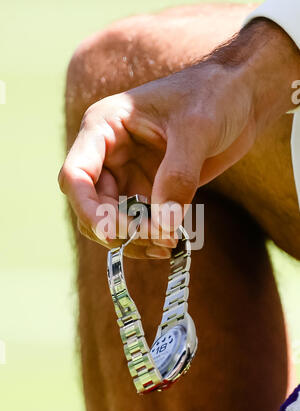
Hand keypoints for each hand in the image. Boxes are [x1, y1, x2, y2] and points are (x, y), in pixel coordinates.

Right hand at [58, 19, 299, 258]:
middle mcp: (109, 153)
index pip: (76, 175)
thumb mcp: (196, 130)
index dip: (88, 208)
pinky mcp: (149, 188)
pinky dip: (150, 236)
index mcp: (105, 127)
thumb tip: (163, 228)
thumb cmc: (214, 96)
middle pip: (91, 205)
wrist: (240, 97)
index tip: (115, 231)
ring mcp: (128, 173)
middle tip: (155, 240)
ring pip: (112, 219)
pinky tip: (171, 242)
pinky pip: (138, 221)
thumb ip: (177, 177)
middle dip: (116, 229)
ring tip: (166, 245)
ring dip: (132, 239)